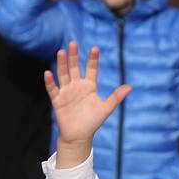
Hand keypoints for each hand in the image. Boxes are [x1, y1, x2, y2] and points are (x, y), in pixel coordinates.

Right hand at [45, 42, 131, 168]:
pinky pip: (53, 89)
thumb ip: (116, 97)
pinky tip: (48, 73)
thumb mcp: (106, 108)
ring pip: (63, 74)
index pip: (92, 69)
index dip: (93, 59)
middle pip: (75, 68)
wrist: (80, 135)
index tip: (95, 48)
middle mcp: (77, 86)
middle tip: (73, 42)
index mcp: (89, 86)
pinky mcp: (57, 100)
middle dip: (74, 56)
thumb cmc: (93, 121)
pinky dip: (50, 82)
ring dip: (62, 64)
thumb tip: (130, 86)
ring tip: (61, 52)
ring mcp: (67, 92)